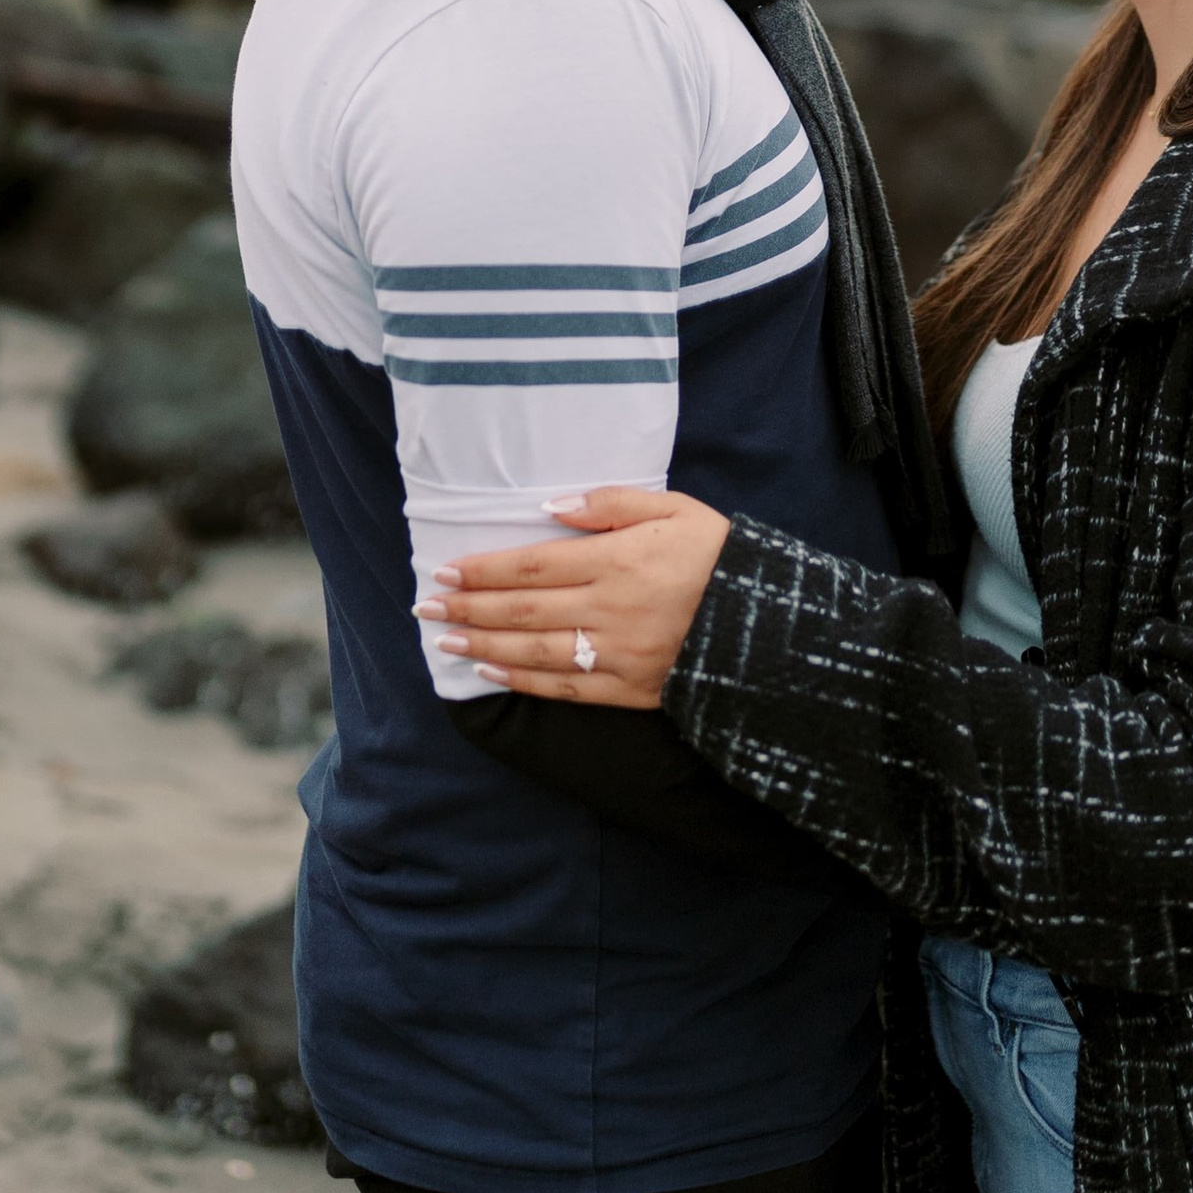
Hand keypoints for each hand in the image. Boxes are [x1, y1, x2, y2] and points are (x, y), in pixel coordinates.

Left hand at [420, 487, 731, 707]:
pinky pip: (565, 690)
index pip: (531, 566)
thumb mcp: (674, 509)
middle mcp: (607, 609)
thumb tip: (552, 506)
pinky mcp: (629, 689)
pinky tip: (493, 674)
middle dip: (467, 607)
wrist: (768, 624)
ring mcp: (616, 655)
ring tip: (445, 640)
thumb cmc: (718, 556)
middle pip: (521, 611)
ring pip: (534, 652)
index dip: (483, 570)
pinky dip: (524, 682)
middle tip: (425, 605)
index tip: (446, 569)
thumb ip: (611, 502)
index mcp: (615, 561)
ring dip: (483, 647)